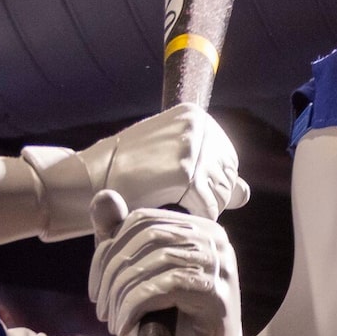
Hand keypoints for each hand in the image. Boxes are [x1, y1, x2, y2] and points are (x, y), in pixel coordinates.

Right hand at [24, 104, 246, 238]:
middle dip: (204, 200)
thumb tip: (245, 193)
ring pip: (221, 198)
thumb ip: (211, 175)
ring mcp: (194, 147)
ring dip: (196, 211)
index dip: (206, 187)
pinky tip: (166, 210)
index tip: (177, 189)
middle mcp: (198, 125)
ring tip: (165, 201)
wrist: (90, 179)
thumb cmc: (127, 175)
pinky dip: (190, 219)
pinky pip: (209, 210)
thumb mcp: (171, 163)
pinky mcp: (188, 173)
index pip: (227, 165)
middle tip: (169, 198)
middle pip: (227, 182)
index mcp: (195, 116)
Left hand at [88, 203, 244, 335]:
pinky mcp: (217, 292)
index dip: (108, 250)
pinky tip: (125, 325)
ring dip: (121, 293)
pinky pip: (163, 286)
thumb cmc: (170, 326)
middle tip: (100, 307)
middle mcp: (214, 239)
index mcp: (198, 228)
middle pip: (145, 236)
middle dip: (111, 273)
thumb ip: (120, 239)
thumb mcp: (137, 278)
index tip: (94, 288)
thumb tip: (103, 197)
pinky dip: (135, 306)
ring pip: (153, 261)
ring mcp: (220, 264)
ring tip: (112, 319)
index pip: (141, 220)